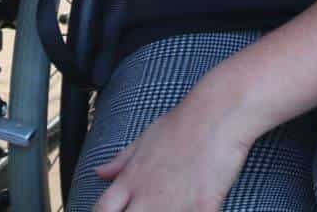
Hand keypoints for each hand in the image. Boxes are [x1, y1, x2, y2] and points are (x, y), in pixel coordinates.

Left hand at [91, 82, 254, 211]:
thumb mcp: (145, 139)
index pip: (102, 210)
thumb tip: (100, 171)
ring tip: (172, 210)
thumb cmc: (182, 124)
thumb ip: (121, 160)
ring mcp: (173, 203)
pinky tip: (197, 210)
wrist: (216, 114)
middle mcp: (147, 194)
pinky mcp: (202, 207)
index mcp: (131, 179)